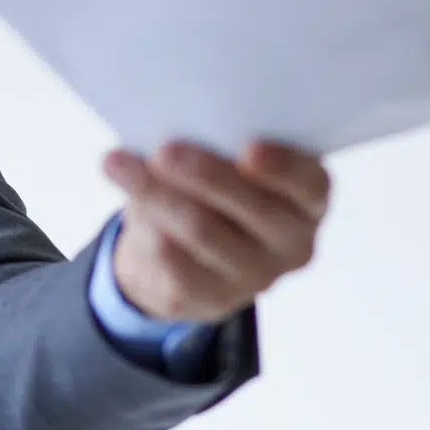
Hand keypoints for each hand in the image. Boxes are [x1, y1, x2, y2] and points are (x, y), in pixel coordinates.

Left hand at [102, 140, 330, 322]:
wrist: (188, 251)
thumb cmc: (216, 187)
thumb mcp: (230, 161)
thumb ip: (222, 145)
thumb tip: (179, 130)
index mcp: (308, 199)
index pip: (310, 184)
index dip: (284, 167)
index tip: (250, 149)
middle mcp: (292, 241)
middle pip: (252, 207)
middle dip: (205, 174)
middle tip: (163, 150)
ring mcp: (257, 275)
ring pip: (203, 230)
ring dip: (158, 195)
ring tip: (119, 165)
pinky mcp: (215, 299)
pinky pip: (177, 263)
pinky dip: (150, 229)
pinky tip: (130, 206)